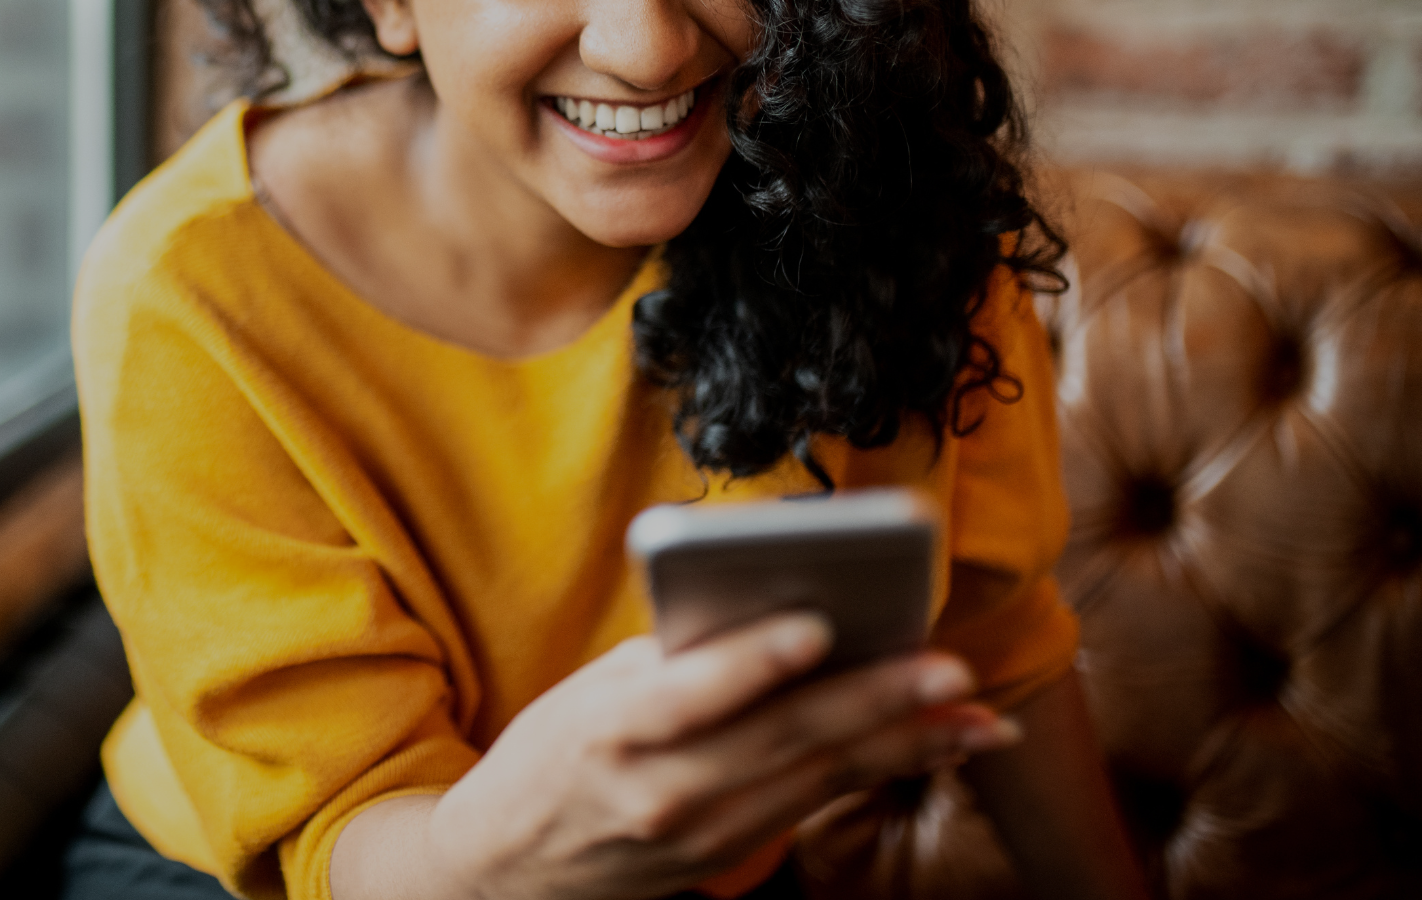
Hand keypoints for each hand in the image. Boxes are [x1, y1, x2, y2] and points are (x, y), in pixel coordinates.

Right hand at [331, 612, 1020, 899]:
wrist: (505, 869)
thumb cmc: (553, 756)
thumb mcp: (588, 695)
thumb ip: (672, 661)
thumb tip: (774, 612)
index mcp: (610, 731)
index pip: (690, 693)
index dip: (756, 661)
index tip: (818, 623)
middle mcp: (660, 790)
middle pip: (781, 738)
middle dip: (875, 701)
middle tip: (950, 668)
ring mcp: (700, 834)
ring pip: (818, 778)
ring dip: (906, 744)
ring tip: (976, 713)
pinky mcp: (728, 859)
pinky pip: (815, 804)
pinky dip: (880, 771)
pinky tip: (933, 744)